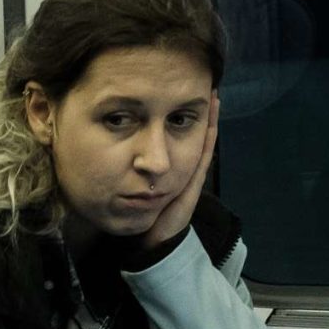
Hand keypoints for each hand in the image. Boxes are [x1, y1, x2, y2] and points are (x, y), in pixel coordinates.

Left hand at [142, 93, 220, 248]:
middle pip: (192, 136)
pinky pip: (203, 154)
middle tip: (204, 88)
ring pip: (202, 141)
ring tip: (213, 96)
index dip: (178, 117)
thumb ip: (130, 172)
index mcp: (169, 170)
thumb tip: (116, 152)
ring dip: (208, 119)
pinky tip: (211, 120)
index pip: (174, 137)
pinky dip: (209, 136)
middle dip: (196, 113)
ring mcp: (190, 174)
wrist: (156, 240)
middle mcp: (182, 169)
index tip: (178, 95)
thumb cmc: (145, 216)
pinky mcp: (193, 181)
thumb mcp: (135, 187)